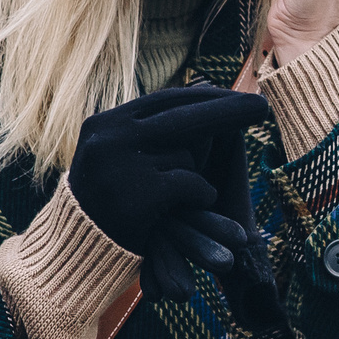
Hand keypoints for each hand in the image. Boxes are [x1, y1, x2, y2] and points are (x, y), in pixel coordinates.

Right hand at [69, 86, 272, 300]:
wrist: (74, 253)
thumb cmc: (105, 202)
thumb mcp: (120, 155)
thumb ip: (156, 126)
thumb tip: (207, 84)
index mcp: (106, 122)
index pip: (166, 101)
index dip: (206, 97)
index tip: (238, 95)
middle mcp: (111, 137)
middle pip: (185, 116)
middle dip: (229, 111)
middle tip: (263, 108)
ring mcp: (123, 164)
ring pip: (188, 155)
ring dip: (197, 175)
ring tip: (179, 199)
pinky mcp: (140, 194)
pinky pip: (193, 184)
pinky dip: (201, 196)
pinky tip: (191, 208)